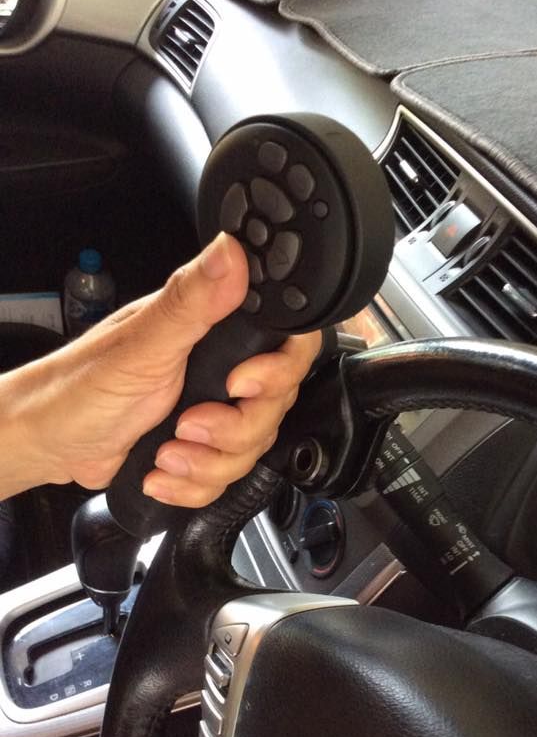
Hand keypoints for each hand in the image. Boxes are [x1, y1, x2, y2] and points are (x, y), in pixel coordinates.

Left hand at [0, 233, 319, 505]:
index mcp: (214, 331)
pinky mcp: (203, 448)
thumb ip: (192, 301)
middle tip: (188, 422)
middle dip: (233, 430)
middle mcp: (219, 369)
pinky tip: (164, 469)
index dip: (276, 373)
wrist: (51, 444)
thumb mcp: (142, 342)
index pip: (285, 345)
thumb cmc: (81, 386)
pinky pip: (228, 478)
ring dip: (208, 462)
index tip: (238, 386)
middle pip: (276, 407)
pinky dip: (194, 484)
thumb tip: (231, 252)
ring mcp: (213, 410)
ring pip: (254, 449)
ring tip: (168, 450)